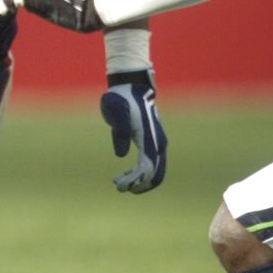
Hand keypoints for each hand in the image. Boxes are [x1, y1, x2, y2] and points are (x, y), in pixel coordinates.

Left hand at [99, 69, 166, 192]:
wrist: (131, 87)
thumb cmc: (121, 98)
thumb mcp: (115, 110)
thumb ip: (119, 130)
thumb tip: (121, 155)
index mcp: (149, 137)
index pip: (148, 168)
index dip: (135, 181)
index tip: (119, 184)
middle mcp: (158, 143)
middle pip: (156, 175)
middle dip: (139, 185)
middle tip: (119, 186)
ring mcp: (157, 144)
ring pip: (156, 173)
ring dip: (139, 182)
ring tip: (117, 181)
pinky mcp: (153, 144)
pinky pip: (152, 166)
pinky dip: (140, 175)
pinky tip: (123, 174)